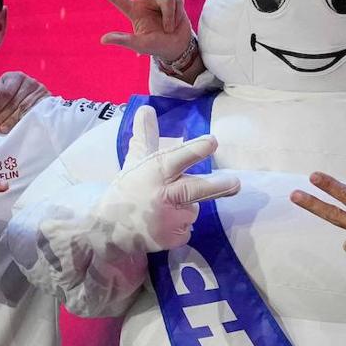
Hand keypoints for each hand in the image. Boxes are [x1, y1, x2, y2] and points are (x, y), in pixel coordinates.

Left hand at [0, 71, 48, 133]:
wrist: (34, 97)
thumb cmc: (13, 95)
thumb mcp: (4, 89)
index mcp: (17, 77)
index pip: (6, 93)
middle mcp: (30, 82)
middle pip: (14, 102)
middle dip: (2, 116)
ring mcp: (40, 92)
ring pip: (23, 109)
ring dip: (11, 121)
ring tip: (2, 130)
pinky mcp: (47, 101)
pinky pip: (34, 113)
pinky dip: (23, 122)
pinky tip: (16, 129)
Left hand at [93, 0, 195, 66]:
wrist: (176, 47)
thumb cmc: (156, 46)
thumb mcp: (139, 45)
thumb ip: (123, 40)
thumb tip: (103, 39)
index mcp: (134, 11)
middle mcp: (146, 1)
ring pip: (166, 1)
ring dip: (168, 18)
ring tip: (167, 29)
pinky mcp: (175, 0)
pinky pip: (175, 3)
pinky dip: (175, 17)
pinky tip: (175, 24)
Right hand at [96, 106, 238, 251]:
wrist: (109, 229)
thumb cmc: (128, 190)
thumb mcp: (135, 162)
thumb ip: (146, 136)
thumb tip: (146, 108)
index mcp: (154, 172)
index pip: (177, 158)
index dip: (195, 150)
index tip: (213, 141)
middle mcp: (162, 195)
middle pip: (194, 189)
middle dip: (218, 186)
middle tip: (236, 184)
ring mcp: (167, 219)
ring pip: (193, 208)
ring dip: (185, 207)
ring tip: (162, 209)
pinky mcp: (172, 238)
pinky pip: (187, 228)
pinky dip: (180, 226)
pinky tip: (163, 224)